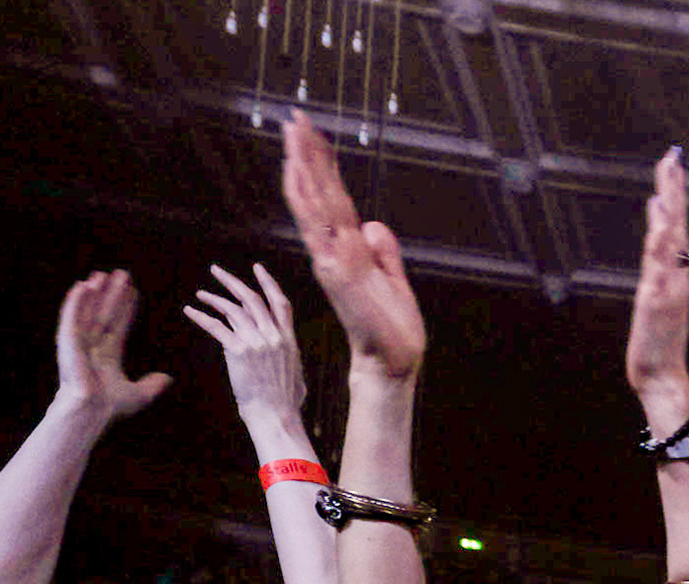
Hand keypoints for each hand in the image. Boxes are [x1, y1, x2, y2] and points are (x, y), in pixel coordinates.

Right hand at [55, 270, 172, 419]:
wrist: (91, 411)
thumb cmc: (109, 406)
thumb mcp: (138, 394)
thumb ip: (152, 385)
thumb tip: (167, 378)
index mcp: (108, 355)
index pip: (119, 324)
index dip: (126, 308)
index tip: (134, 292)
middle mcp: (93, 346)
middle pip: (105, 313)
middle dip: (113, 294)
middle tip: (122, 274)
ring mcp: (79, 342)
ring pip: (89, 311)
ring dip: (95, 293)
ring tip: (103, 275)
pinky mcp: (68, 341)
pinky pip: (71, 317)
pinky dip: (75, 301)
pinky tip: (83, 286)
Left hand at [183, 264, 305, 426]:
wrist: (275, 417)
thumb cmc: (285, 404)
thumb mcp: (295, 375)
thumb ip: (288, 358)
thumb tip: (284, 355)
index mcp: (288, 340)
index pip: (280, 303)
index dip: (268, 283)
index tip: (257, 268)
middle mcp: (273, 336)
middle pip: (252, 298)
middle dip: (232, 282)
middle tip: (216, 271)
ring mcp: (256, 342)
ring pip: (233, 309)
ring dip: (214, 299)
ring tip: (200, 295)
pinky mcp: (238, 351)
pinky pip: (216, 327)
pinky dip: (201, 316)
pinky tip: (190, 311)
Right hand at [281, 111, 425, 379]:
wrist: (394, 360)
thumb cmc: (393, 326)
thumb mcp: (394, 279)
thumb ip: (384, 251)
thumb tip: (375, 226)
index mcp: (346, 250)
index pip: (332, 200)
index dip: (323, 168)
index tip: (314, 136)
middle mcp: (332, 251)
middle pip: (317, 194)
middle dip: (306, 155)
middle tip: (295, 118)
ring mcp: (331, 258)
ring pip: (313, 203)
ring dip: (303, 166)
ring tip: (294, 132)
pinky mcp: (336, 269)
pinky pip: (317, 227)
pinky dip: (306, 198)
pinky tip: (298, 173)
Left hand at [624, 147, 688, 408]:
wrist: (661, 375)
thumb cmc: (658, 338)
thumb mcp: (657, 292)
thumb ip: (659, 258)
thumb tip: (658, 222)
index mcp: (675, 271)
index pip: (676, 223)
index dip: (675, 192)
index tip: (674, 162)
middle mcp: (676, 275)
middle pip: (677, 225)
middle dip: (675, 190)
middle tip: (673, 156)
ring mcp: (669, 289)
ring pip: (671, 243)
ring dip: (671, 212)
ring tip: (668, 181)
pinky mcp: (659, 304)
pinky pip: (661, 271)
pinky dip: (661, 248)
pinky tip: (659, 229)